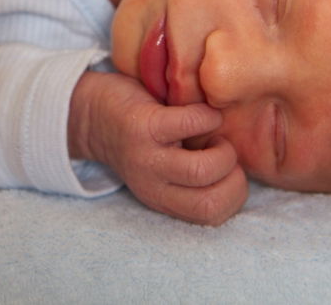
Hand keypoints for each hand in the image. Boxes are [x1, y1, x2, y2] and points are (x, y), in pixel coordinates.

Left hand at [70, 71, 248, 225]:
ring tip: (212, 134)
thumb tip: (239, 161)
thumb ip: (197, 174)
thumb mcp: (166, 167)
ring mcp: (146, 158)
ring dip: (222, 148)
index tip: (226, 168)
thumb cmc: (143, 135)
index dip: (234, 192)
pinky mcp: (142, 126)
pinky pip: (191, 123)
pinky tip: (201, 111)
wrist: (91, 111)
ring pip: (202, 171)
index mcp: (164, 199)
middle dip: (233, 177)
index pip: (213, 218)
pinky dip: (207, 116)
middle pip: (210, 205)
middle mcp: (153, 186)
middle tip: (222, 152)